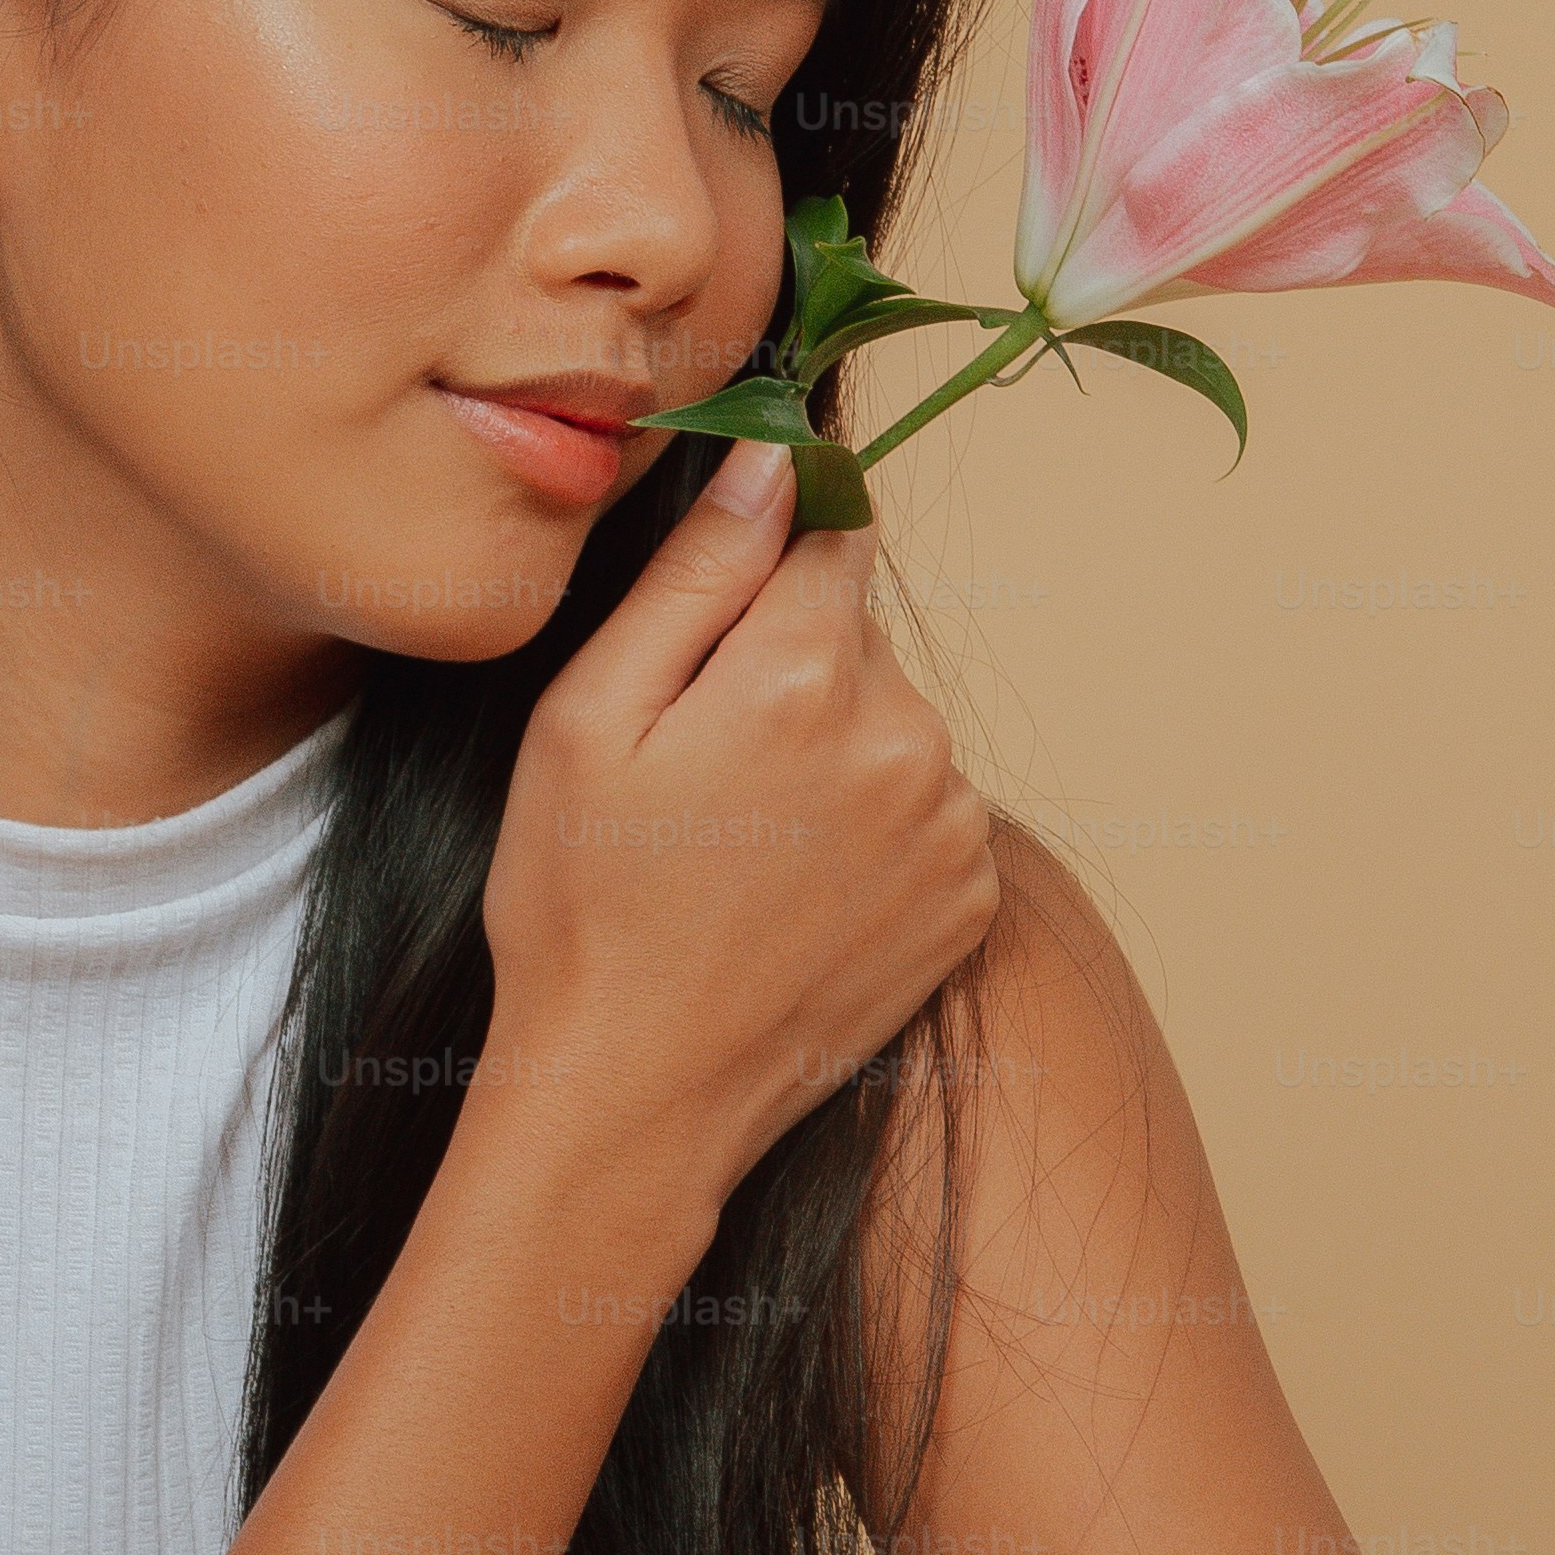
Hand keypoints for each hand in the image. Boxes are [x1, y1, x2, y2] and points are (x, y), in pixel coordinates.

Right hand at [479, 439, 998, 1220]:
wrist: (638, 1098)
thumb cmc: (582, 909)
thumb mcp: (588, 719)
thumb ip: (693, 574)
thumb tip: (773, 456)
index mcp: (807, 672)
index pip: (826, 533)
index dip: (762, 571)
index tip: (712, 639)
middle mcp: (910, 736)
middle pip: (857, 637)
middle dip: (786, 674)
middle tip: (696, 776)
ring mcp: (954, 824)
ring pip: (894, 726)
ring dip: (833, 756)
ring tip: (740, 849)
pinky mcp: (973, 898)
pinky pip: (927, 811)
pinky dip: (872, 833)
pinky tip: (792, 893)